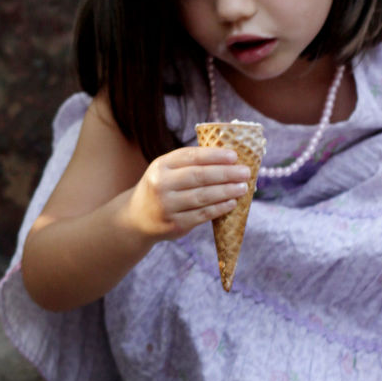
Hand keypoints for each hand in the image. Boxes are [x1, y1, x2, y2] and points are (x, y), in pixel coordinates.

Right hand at [126, 145, 250, 239]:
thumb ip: (189, 164)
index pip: (192, 156)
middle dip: (226, 173)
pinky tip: (231, 202)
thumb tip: (228, 158)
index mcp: (161, 165)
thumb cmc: (161, 188)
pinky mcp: (174, 224)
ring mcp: (167, 206)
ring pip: (203, 196)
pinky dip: (219, 208)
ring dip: (226, 191)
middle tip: (245, 172)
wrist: (136, 218)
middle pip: (200, 176)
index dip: (215, 156)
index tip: (235, 156)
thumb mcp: (166, 170)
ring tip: (243, 187)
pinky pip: (202, 214)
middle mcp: (161, 184)